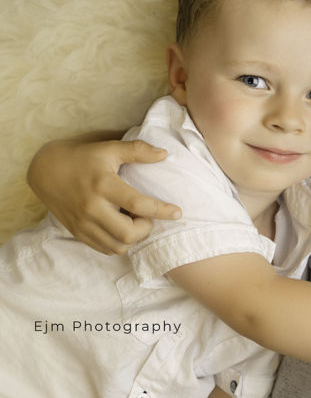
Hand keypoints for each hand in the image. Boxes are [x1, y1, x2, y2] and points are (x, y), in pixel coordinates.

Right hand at [27, 137, 180, 254]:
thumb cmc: (82, 158)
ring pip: (117, 246)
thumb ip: (138, 151)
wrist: (45, 171)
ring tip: (133, 220)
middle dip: (146, 228)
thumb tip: (164, 154)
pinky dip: (119, 243)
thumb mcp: (109, 149)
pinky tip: (121, 227)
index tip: (177, 212)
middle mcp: (92, 208)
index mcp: (103, 185)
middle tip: (147, 215)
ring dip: (133, 237)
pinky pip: (104, 249)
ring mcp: (83, 223)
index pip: (137, 204)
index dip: (162, 210)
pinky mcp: (77, 232)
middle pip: (128, 234)